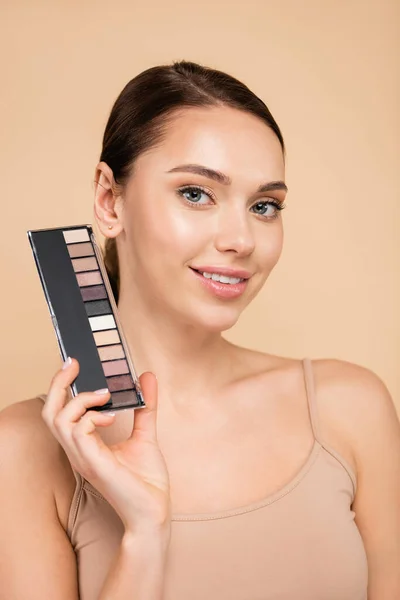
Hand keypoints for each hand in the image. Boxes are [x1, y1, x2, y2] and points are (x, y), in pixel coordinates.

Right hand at [42, 358, 170, 534]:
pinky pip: (78, 431)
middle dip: (58, 384)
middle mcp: (79, 450)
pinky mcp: (93, 463)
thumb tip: (146, 377)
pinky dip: (92, 416)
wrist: (154, 511)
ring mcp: (83, 457)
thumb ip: (144, 406)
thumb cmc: (146, 481)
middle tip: (74, 364)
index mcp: (86, 444)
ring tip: (104, 395)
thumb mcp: (145, 434)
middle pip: (50, 412)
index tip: (75, 364)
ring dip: (80, 399)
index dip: (63, 387)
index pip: (61, 412)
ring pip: (58, 419)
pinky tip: (111, 417)